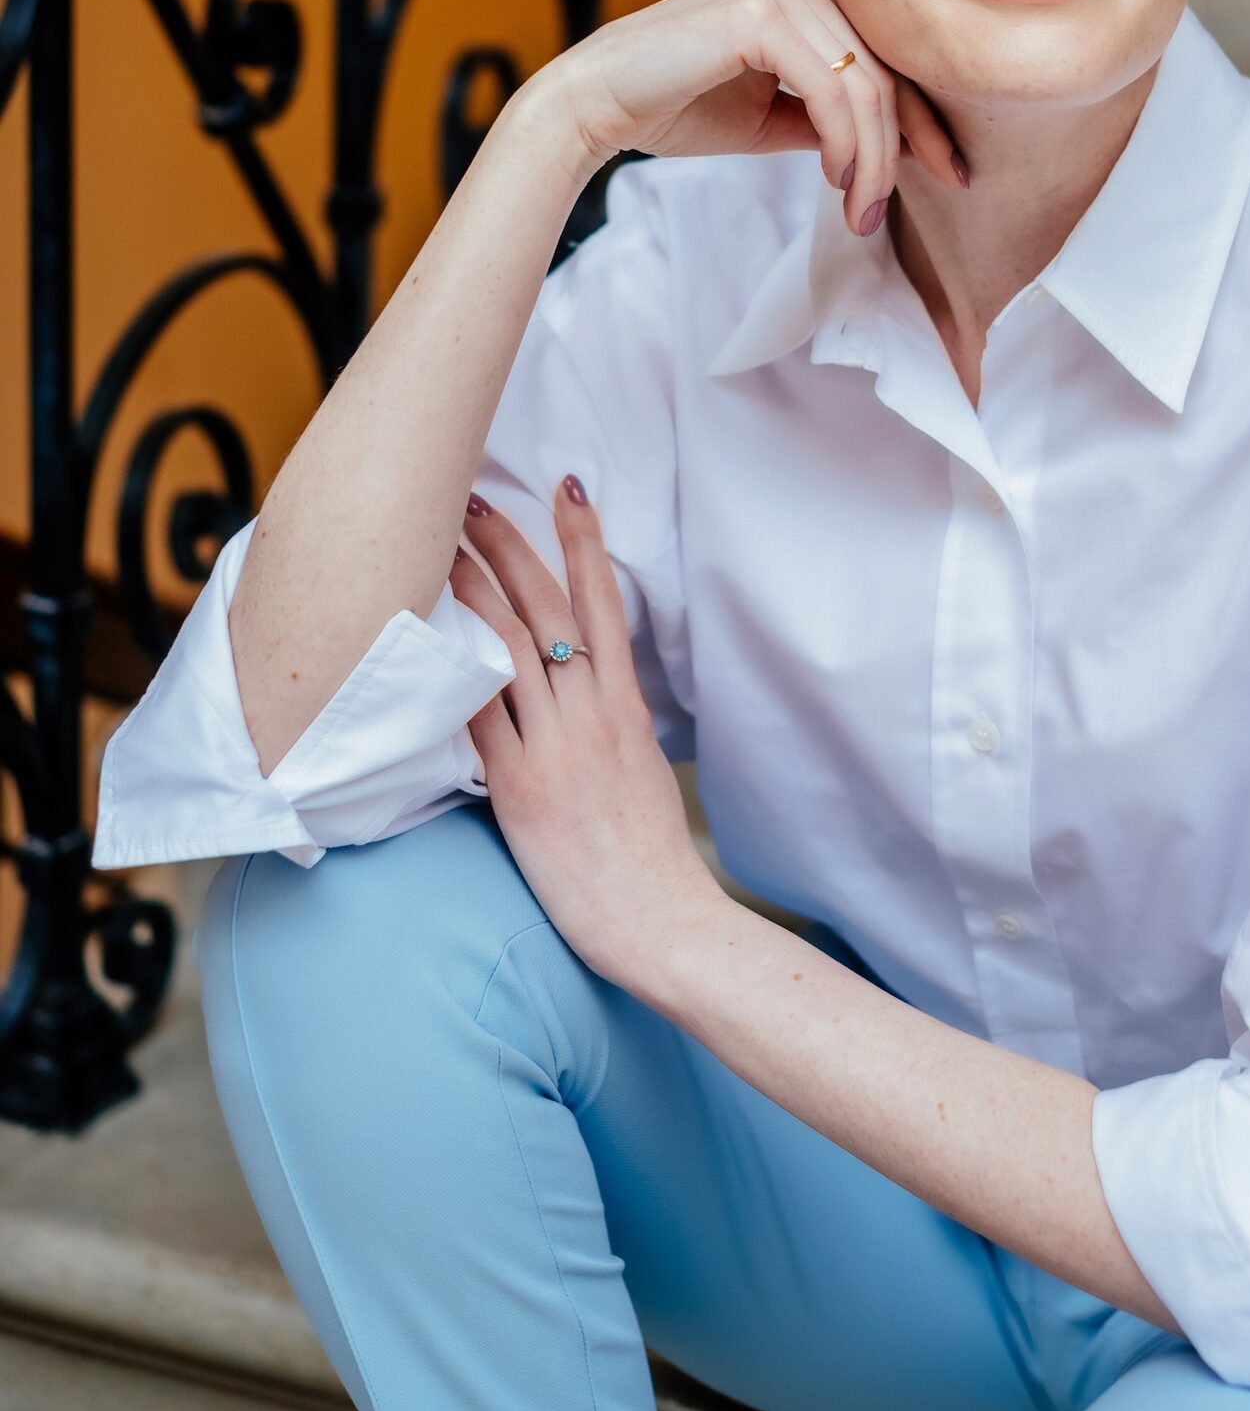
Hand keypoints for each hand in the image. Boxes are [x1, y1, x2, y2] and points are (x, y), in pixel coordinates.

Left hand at [449, 476, 728, 990]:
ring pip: (508, 646)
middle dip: (510, 546)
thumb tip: (581, 701)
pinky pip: (479, 717)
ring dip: (471, 589)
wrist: (664, 921)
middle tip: (474, 496)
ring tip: (440, 546)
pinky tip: (424, 639)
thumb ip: (608, 728)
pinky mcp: (521, 788)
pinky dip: (452, 674)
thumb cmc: (650, 861)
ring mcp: (556, 747)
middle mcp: (593, 714)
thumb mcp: (641, 773)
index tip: (568, 489)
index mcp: (627, 707)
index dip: (584, 541)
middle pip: (547, 608)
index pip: (603, 604)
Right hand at [541, 0, 967, 237]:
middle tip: (886, 210)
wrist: (595, 105)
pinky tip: (837, 180)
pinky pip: (833, 90)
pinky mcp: (760, 13)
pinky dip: (846, 144)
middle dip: (901, 148)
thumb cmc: (675, 106)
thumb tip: (894, 144)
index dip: (919, 115)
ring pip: (865, 86)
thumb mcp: (771, 114)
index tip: (946, 169)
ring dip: (873, 160)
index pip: (879, 53)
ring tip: (861, 211)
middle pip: (881, 70)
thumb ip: (828, 117)